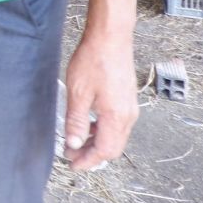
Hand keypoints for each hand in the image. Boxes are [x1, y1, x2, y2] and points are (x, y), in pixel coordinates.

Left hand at [62, 29, 139, 171]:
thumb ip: (76, 121)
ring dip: (97, 143)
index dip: (88, 161)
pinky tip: (88, 125)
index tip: (72, 164)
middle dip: (93, 155)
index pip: (105, 151)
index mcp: (117, 117)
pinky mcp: (128, 100)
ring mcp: (130, 108)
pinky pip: (117, 124)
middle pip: (113, 147)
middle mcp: (128, 116)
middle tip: (72, 156)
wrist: (111, 38)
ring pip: (116, 137)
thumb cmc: (94, 61)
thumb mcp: (78, 93)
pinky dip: (102, 131)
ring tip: (76, 141)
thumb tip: (74, 144)